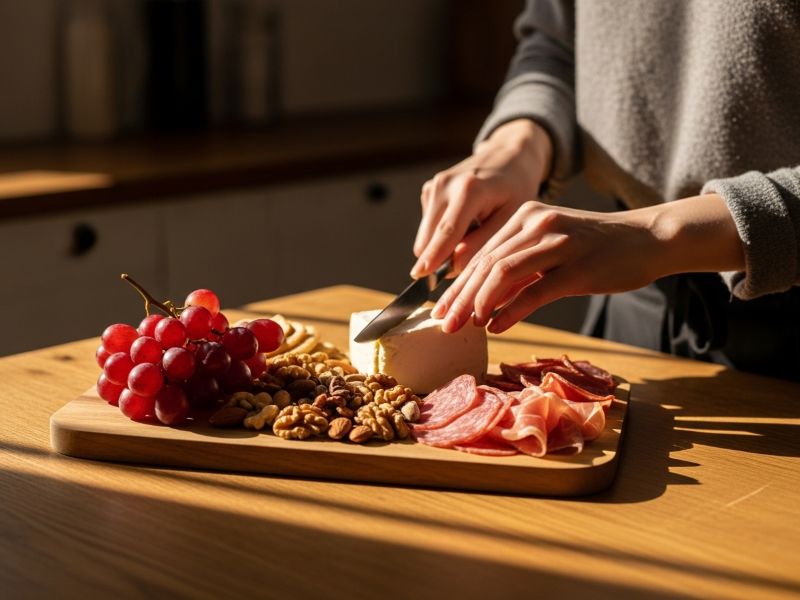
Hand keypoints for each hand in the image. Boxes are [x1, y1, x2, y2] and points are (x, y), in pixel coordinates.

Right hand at [410, 119, 552, 278]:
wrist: (508, 157)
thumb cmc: (515, 190)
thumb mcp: (512, 218)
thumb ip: (483, 244)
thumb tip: (452, 268)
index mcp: (469, 189)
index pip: (447, 230)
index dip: (433, 255)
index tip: (419, 275)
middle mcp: (444, 185)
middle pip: (429, 238)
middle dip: (443, 258)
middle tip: (471, 264)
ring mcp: (433, 186)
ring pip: (427, 236)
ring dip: (445, 246)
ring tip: (475, 234)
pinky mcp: (428, 190)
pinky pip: (429, 227)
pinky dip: (445, 234)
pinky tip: (467, 222)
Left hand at [432, 194, 745, 333]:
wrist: (649, 239)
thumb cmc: (598, 249)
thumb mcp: (553, 248)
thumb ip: (521, 268)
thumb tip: (484, 302)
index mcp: (527, 216)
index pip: (482, 254)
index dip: (458, 285)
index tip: (440, 310)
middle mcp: (538, 224)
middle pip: (487, 264)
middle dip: (461, 297)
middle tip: (443, 324)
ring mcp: (559, 244)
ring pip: (504, 274)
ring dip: (479, 303)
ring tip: (464, 327)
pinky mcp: (578, 268)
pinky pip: (535, 291)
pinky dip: (511, 311)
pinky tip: (496, 327)